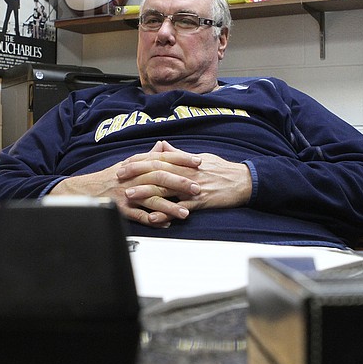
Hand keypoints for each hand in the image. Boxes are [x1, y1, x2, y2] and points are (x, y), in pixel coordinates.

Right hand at [48, 141, 201, 227]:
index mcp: (138, 164)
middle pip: (159, 176)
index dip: (181, 159)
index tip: (198, 161)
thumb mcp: (129, 163)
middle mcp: (134, 177)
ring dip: (170, 205)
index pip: (162, 158)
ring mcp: (128, 193)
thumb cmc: (112, 177)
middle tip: (196, 187)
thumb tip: (163, 146)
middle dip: (179, 182)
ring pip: (151, 198)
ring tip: (185, 212)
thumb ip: (148, 156)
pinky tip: (167, 223)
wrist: (89, 191)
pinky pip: (140, 216)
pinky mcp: (122, 209)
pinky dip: (153, 220)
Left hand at [119, 141, 252, 214]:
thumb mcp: (199, 156)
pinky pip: (180, 207)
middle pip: (157, 172)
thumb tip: (162, 146)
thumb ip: (178, 154)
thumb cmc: (221, 169)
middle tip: (119, 177)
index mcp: (185, 162)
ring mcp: (193, 187)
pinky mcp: (200, 201)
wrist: (243, 181)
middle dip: (136, 174)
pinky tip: (153, 217)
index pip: (157, 159)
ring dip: (146, 192)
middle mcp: (186, 172)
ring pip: (165, 189)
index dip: (139, 161)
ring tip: (130, 196)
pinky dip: (166, 213)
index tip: (124, 164)